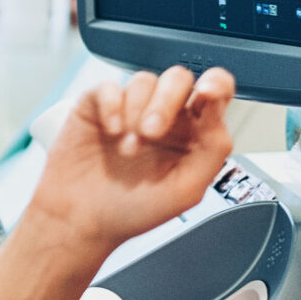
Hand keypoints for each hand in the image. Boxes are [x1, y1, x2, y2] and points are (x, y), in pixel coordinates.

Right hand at [26, 66, 237, 256]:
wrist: (82, 221)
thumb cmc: (132, 210)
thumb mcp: (185, 191)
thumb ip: (213, 150)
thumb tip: (218, 114)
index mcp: (192, 133)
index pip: (215, 92)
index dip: (216, 83)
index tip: (208, 92)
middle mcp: (164, 115)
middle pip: (179, 79)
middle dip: (166, 103)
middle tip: (151, 133)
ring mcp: (130, 108)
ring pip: (144, 80)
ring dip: (136, 113)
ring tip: (127, 149)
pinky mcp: (98, 105)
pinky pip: (109, 87)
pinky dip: (111, 107)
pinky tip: (110, 132)